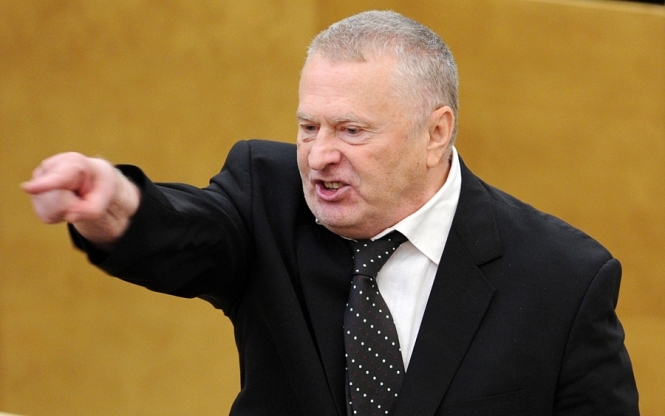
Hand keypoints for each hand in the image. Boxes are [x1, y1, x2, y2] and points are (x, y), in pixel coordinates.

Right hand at [22, 152, 139, 247]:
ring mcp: (37, 181)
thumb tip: (70, 217)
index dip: (44, 184)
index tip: (28, 188)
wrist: (91, 181)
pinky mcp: (34, 196)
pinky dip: (59, 214)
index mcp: (72, 162)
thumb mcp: (105, 197)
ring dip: (66, 210)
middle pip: (58, 203)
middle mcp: (49, 169)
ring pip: (50, 210)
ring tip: (74, 197)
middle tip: (82, 195)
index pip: (57, 177)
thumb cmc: (99, 186)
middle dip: (74, 206)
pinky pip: (46, 215)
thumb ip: (93, 209)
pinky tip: (65, 202)